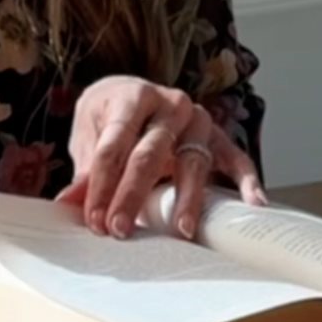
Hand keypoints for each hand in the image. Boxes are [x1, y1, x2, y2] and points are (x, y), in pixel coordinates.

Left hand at [57, 76, 265, 240]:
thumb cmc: (109, 117)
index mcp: (133, 97)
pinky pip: (236, 158)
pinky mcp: (218, 137)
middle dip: (133, 195)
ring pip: (193, 160)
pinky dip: (246, 180)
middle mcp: (169, 104)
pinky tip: (253, 203)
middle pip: (150, 153)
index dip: (101, 185)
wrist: (131, 92)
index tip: (94, 220)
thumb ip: (86, 168)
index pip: (115, 144)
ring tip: (183, 230)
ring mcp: (197, 120)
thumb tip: (69, 203)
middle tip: (120, 230)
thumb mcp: (89, 134)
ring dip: (187, 198)